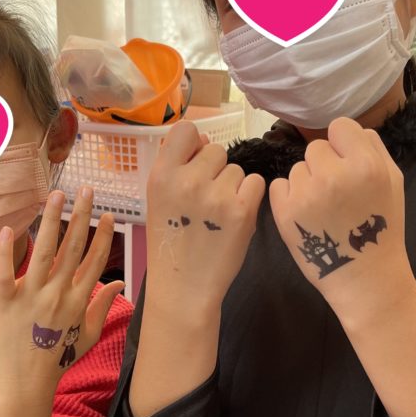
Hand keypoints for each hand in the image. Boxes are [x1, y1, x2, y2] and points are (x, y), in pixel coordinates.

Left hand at [0, 186, 124, 399]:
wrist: (25, 383)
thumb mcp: (88, 335)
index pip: (93, 261)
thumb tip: (119, 283)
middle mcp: (58, 293)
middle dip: (81, 216)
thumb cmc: (57, 360)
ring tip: (56, 194)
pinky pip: (5, 270)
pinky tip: (9, 228)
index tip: (107, 214)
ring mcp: (31, 295)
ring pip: (44, 250)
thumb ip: (103, 307)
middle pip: (72, 247)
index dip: (101, 236)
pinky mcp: (5, 299)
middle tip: (86, 189)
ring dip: (51, 219)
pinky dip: (6, 250)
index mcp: (78, 300)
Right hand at [144, 122, 265, 309]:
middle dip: (215, 170)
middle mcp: (188, 180)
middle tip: (205, 201)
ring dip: (232, 187)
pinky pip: (256, 183)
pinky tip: (235, 217)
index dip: (194, 144)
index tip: (194, 163)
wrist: (184, 287)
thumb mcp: (159, 199)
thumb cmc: (172, 241)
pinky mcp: (242, 210)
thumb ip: (177, 166)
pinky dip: (250, 198)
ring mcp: (216, 195)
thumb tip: (204, 139)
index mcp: (161, 175)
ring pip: (237, 169)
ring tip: (218, 215)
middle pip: (216, 150)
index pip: (186, 130)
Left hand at [269, 118, 409, 307]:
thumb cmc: (381, 227)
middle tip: (335, 193)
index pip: (340, 126)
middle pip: (316, 148)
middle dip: (324, 166)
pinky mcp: (284, 211)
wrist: (364, 276)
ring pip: (297, 168)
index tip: (346, 164)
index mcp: (365, 165)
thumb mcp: (393, 181)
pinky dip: (289, 197)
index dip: (342, 144)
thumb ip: (373, 148)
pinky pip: (279, 185)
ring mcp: (306, 193)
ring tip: (323, 208)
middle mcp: (334, 175)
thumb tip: (351, 132)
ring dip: (307, 182)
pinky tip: (305, 214)